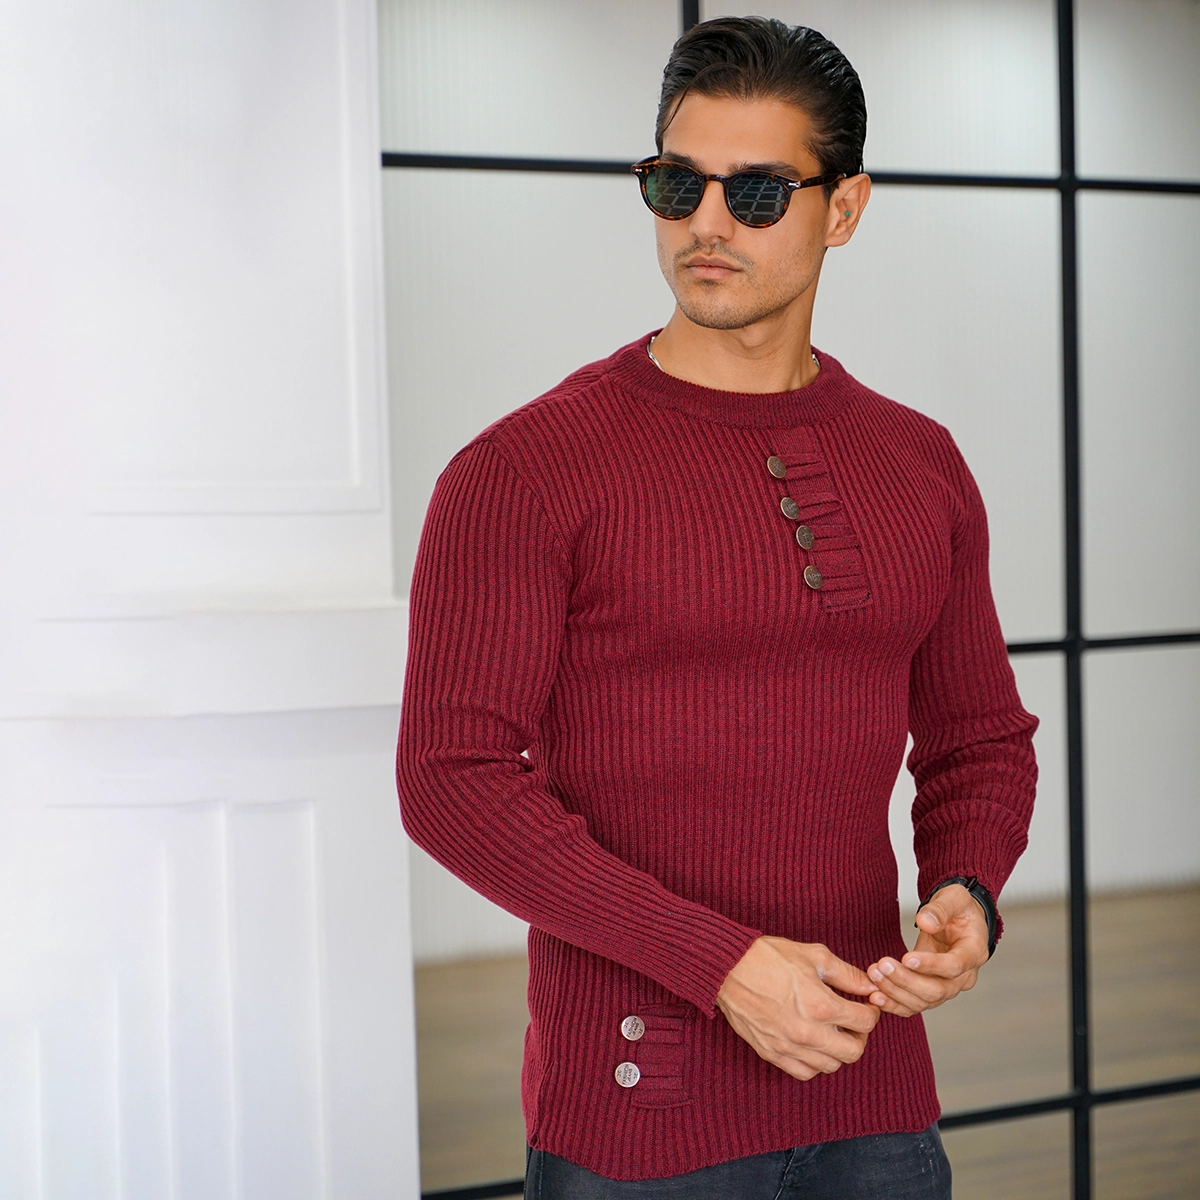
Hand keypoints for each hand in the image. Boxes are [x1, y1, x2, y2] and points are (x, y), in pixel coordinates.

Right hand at [716, 936, 880, 1081]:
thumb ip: (847, 974)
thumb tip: (870, 987)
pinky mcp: (772, 1054)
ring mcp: (788, 1047)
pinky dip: (814, 1063)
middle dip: (859, 1035)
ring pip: (831, 1066)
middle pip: (854, 1051)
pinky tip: (812, 1044)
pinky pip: (804, 1073)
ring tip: (831, 1031)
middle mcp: (808, 1032)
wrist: (727, 967)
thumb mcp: (814, 956)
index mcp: (821, 1005)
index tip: (865, 1005)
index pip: (865, 1022)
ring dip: (837, 1050)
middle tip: (852, 1021)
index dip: (871, 1012)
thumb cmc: (769, 957)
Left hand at [866, 884, 989, 1016]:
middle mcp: (964, 976)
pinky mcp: (932, 991)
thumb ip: (941, 909)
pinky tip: (876, 996)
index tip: (906, 958)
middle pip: (938, 990)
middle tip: (882, 965)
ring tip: (874, 974)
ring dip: (896, 991)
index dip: (931, 965)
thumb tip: (925, 922)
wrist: (959, 921)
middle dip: (907, 980)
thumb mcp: (954, 898)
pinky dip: (895, 1004)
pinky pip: (914, 1005)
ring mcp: (948, 987)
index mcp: (974, 952)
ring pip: (924, 1001)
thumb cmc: (959, 909)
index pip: (955, 966)